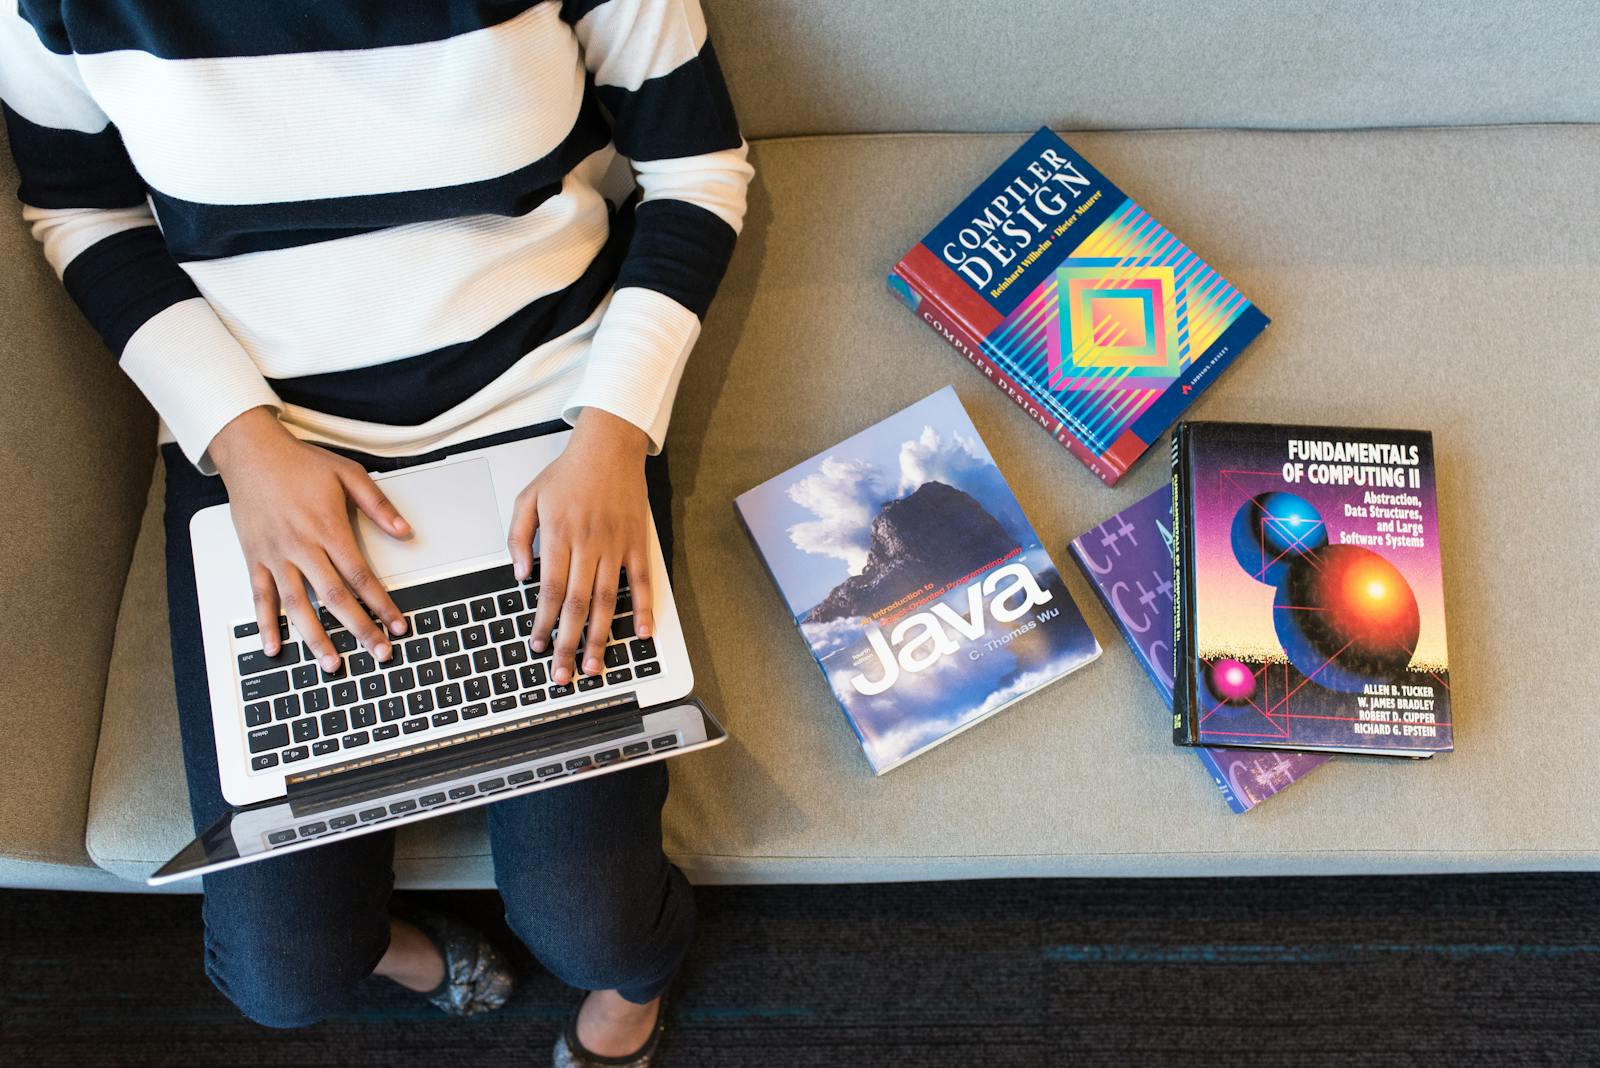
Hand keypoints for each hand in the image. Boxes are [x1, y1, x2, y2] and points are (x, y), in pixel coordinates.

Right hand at [209, 407, 409, 669]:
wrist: (251, 451)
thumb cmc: (299, 463)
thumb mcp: (348, 474)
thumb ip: (379, 506)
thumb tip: (405, 532)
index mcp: (328, 528)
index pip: (361, 576)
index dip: (381, 604)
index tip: (398, 624)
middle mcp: (301, 545)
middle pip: (334, 597)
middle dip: (359, 629)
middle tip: (378, 653)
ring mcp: (275, 555)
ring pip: (297, 604)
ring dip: (315, 638)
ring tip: (332, 664)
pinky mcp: (254, 557)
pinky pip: (260, 596)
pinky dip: (266, 623)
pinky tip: (275, 647)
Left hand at [506, 409, 655, 684]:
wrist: (608, 446)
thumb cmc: (568, 473)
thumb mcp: (528, 498)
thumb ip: (518, 537)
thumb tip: (521, 576)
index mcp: (559, 536)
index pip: (549, 590)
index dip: (543, 623)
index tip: (538, 646)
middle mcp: (589, 545)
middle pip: (576, 604)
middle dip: (568, 643)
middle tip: (563, 674)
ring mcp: (616, 546)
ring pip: (607, 600)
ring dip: (600, 636)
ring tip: (594, 665)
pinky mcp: (637, 543)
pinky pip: (642, 582)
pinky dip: (644, 609)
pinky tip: (640, 634)